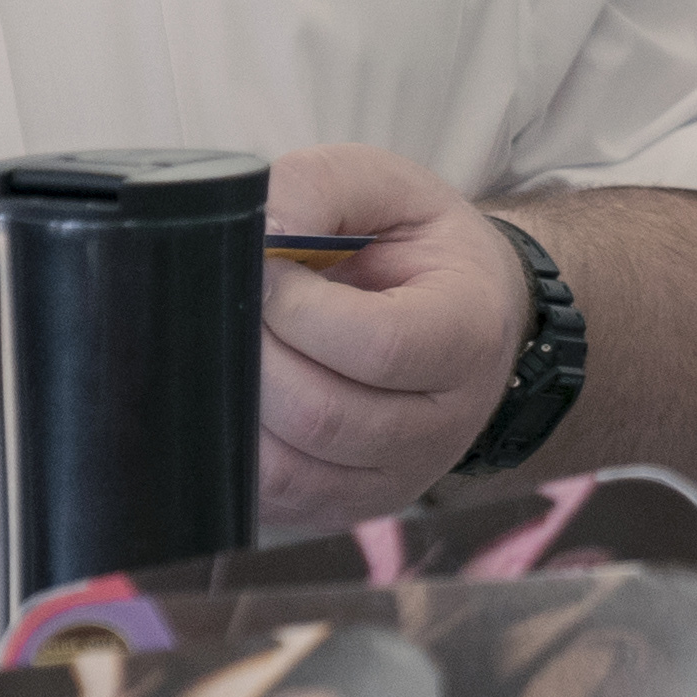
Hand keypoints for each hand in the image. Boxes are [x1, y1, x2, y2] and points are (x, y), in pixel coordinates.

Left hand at [252, 143, 528, 531]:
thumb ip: (322, 187)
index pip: (377, 346)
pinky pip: (274, 499)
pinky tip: (229, 397)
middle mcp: (444, 424)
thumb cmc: (417, 249)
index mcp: (469, 333)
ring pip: (291, 468)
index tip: (264, 270)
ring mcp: (397, 479)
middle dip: (255, 357)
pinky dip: (236, 450)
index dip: (300, 310)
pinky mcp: (351, 508)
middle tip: (230, 309)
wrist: (466, 315)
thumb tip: (257, 231)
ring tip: (228, 350)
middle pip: (324, 416)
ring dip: (235, 406)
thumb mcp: (386, 188)